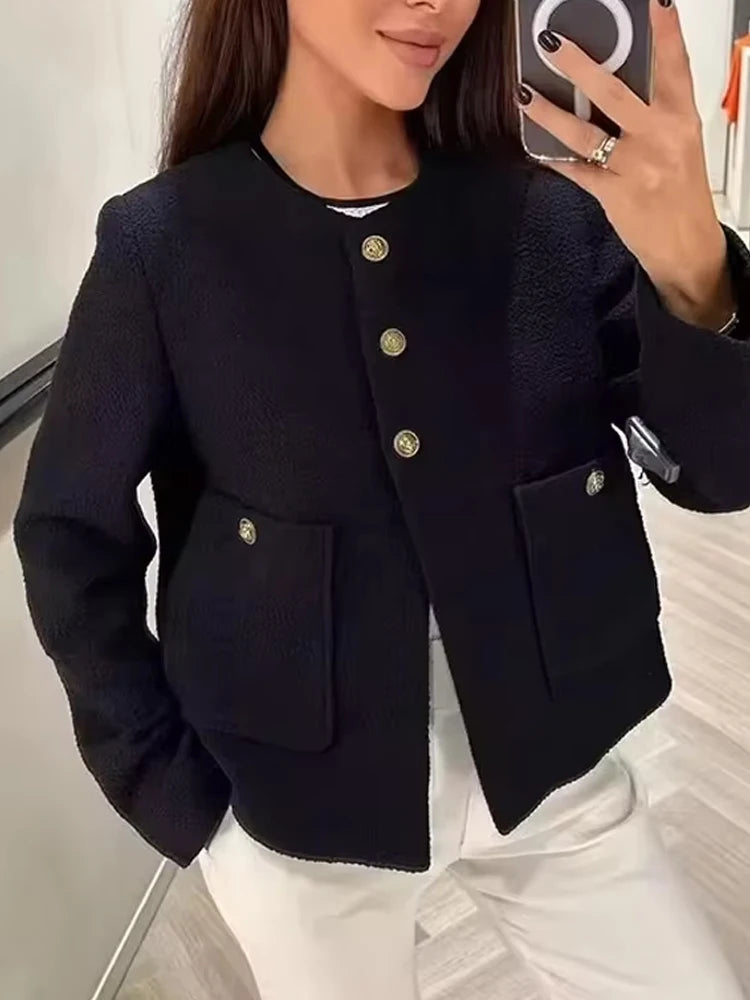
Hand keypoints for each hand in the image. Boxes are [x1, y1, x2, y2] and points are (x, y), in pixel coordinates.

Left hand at [517, 0, 735, 331]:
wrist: (687, 246)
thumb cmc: (681, 192)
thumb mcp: (679, 142)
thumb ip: (653, 112)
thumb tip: (613, 82)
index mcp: (680, 118)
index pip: (673, 66)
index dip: (664, 31)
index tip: (655, 2)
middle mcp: (658, 138)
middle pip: (614, 92)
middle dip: (580, 65)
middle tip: (553, 42)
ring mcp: (634, 167)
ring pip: (584, 132)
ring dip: (550, 112)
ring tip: (525, 94)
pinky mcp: (613, 194)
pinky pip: (575, 170)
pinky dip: (553, 157)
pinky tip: (534, 144)